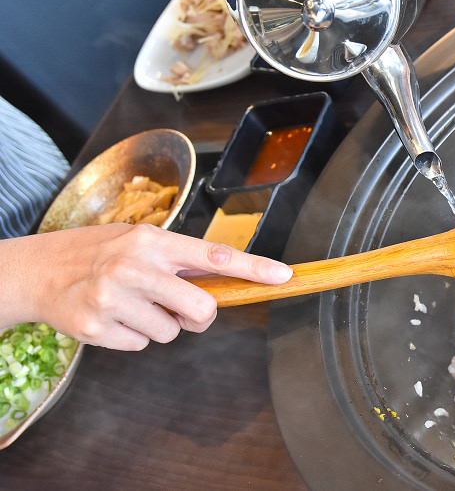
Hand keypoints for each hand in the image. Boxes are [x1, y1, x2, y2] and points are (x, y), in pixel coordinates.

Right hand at [0, 223, 292, 350]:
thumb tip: (231, 281)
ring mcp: (112, 298)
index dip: (254, 268)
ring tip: (132, 303)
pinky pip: (141, 345)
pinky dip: (133, 336)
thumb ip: (181, 261)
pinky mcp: (95, 328)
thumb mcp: (140, 241)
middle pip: (201, 309)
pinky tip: (113, 316)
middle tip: (180, 308)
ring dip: (160, 325)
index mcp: (152, 241)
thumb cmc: (101, 253)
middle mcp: (134, 267)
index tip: (285, 275)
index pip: (215, 255)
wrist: (37, 271)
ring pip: (170, 333)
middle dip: (199, 316)